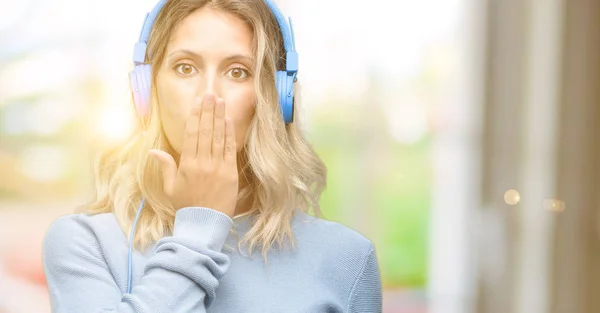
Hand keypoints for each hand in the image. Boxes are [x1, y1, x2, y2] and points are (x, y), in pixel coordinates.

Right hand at [148, 94, 238, 217]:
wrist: (205, 223)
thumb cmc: (186, 205)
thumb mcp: (170, 187)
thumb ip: (165, 166)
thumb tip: (153, 150)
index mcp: (187, 164)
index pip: (191, 135)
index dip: (195, 116)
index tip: (198, 102)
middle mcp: (202, 162)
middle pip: (205, 131)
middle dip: (208, 111)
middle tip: (211, 94)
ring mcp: (218, 166)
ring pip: (218, 137)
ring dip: (219, 117)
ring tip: (221, 101)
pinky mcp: (230, 172)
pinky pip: (229, 149)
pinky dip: (229, 134)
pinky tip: (228, 120)